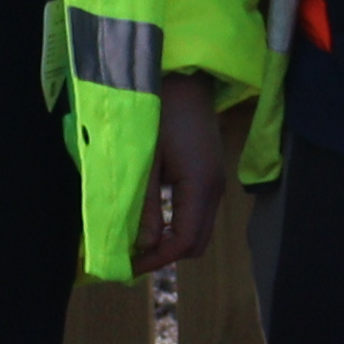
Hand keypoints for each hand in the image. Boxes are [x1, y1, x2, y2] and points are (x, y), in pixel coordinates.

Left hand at [139, 73, 236, 270]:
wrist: (184, 77)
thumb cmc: (159, 113)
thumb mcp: (145, 161)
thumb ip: (143, 205)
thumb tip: (141, 246)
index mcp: (200, 187)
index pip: (183, 242)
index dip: (156, 260)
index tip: (127, 266)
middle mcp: (215, 191)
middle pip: (196, 243)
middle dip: (165, 254)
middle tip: (131, 255)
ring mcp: (216, 183)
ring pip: (198, 230)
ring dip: (171, 240)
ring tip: (138, 238)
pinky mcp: (211, 176)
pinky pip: (198, 214)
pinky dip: (177, 224)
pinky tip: (153, 216)